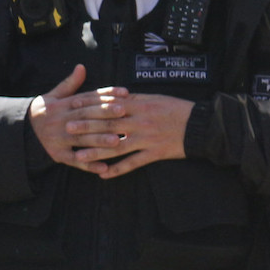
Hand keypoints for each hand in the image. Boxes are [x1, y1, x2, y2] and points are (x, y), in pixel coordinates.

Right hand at [29, 65, 119, 174]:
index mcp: (61, 105)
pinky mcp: (57, 154)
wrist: (22, 131)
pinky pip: (74, 161)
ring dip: (99, 141)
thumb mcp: (54, 96)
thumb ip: (70, 84)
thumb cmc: (45, 111)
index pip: (85, 99)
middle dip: (104, 115)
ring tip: (117, 141)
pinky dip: (89, 165)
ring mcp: (58, 139)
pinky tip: (104, 168)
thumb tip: (81, 67)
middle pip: (85, 117)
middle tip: (123, 113)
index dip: (104, 96)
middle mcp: (60, 121)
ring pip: (81, 139)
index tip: (123, 94)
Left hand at [68, 90, 194, 177]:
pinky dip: (118, 169)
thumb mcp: (153, 98)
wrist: (201, 125)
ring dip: (97, 152)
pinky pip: (133, 163)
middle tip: (68, 128)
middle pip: (108, 125)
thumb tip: (111, 95)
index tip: (72, 105)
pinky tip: (103, 174)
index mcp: (138, 105)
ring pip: (117, 147)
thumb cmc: (175, 108)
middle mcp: (140, 121)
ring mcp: (146, 139)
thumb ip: (131, 98)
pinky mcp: (155, 153)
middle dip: (86, 127)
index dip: (89, 105)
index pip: (108, 104)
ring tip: (79, 156)